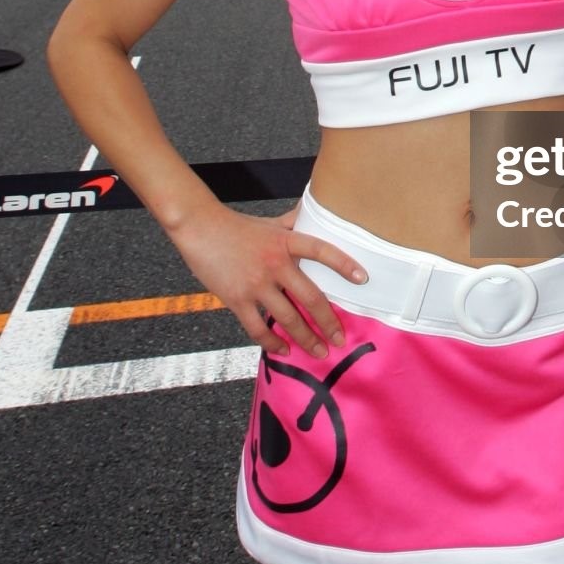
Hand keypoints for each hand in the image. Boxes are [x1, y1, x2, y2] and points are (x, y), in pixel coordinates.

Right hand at [170, 201, 367, 357]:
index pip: (322, 251)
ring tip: (319, 351)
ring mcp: (256, 283)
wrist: (200, 228)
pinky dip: (272, 342)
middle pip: (310, 297)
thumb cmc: (237, 226)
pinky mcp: (237, 299)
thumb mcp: (271, 223)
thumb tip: (314, 213)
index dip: (344, 264)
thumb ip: (294, 223)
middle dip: (328, 322)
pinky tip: (283, 350)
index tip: (362, 279)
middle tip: (340, 339)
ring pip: (288, 317)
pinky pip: (258, 328)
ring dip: (306, 338)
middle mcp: (275, 263)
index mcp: (286, 242)